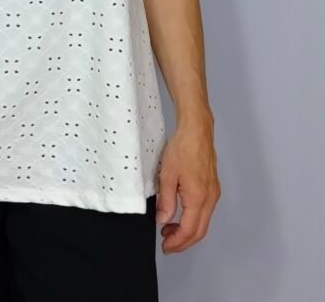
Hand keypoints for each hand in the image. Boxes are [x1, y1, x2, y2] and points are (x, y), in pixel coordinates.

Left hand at [155, 112, 220, 252]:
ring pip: (204, 222)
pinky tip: (180, 215)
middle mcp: (210, 198)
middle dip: (183, 241)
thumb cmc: (182, 148)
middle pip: (200, 231)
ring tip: (169, 229)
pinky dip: (193, 219)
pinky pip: (205, 211)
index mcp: (199, 197)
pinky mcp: (213, 187)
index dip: (177, 242)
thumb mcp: (167, 175)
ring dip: (188, 230)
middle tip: (166, 243)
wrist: (197, 130)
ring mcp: (214, 193)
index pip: (190, 230)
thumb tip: (163, 220)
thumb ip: (166, 201)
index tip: (165, 246)